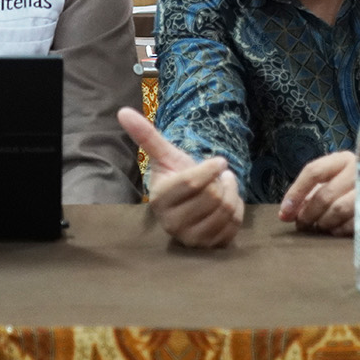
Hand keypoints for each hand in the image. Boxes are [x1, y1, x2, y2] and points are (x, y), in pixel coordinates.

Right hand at [117, 107, 243, 247]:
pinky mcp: (209, 248)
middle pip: (214, 197)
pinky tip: (226, 206)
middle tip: (217, 179)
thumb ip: (146, 135)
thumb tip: (122, 111)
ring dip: (232, 193)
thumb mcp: (165, 155)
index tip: (218, 161)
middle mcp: (172, 225)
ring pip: (227, 209)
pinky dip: (237, 209)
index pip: (195, 182)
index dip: (212, 167)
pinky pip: (235, 224)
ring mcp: (191, 239)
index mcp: (160, 200)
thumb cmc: (177, 175)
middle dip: (222, 181)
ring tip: (222, 189)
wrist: (190, 202)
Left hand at [278, 150, 355, 235]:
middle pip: (325, 194)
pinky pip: (355, 223)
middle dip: (308, 213)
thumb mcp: (333, 180)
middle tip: (301, 224)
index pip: (313, 172)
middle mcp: (359, 169)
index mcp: (343, 159)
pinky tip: (337, 229)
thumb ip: (309, 193)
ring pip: (339, 210)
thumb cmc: (353, 184)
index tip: (285, 213)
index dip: (296, 193)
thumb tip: (286, 214)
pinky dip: (340, 229)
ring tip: (320, 225)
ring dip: (324, 222)